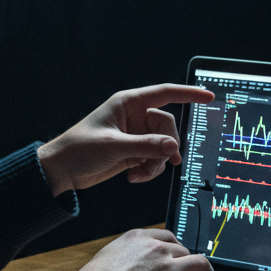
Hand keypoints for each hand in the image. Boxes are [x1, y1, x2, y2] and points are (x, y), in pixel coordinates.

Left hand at [37, 84, 214, 195]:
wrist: (61, 171)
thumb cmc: (79, 149)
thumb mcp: (114, 146)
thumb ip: (146, 146)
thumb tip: (173, 147)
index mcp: (128, 103)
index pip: (165, 93)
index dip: (189, 93)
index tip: (209, 97)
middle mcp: (134, 117)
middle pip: (167, 127)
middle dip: (166, 146)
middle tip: (161, 161)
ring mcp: (135, 135)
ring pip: (163, 146)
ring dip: (156, 163)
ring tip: (140, 174)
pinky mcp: (133, 152)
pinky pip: (154, 159)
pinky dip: (149, 170)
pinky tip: (134, 177)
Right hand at [77, 228, 216, 270]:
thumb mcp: (108, 256)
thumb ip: (126, 255)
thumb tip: (132, 265)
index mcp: (138, 238)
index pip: (169, 237)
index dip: (176, 250)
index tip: (178, 259)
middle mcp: (156, 249)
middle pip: (186, 252)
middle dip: (188, 264)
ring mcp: (168, 268)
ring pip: (202, 264)